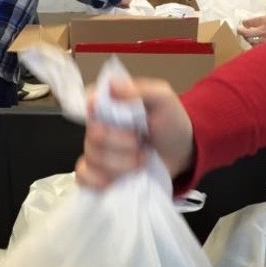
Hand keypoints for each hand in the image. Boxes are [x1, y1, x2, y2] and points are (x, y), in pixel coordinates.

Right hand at [76, 78, 194, 188]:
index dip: (98, 111)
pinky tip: (114, 180)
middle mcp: (99, 125)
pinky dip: (97, 180)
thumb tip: (111, 86)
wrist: (182, 154)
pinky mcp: (99, 173)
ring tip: (142, 161)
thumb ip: (141, 90)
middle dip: (122, 144)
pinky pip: (83, 176)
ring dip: (122, 164)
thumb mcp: (164, 100)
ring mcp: (97, 150)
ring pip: (93, 159)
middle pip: (94, 136)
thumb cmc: (170, 123)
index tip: (119, 117)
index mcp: (111, 103)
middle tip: (141, 143)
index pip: (89, 102)